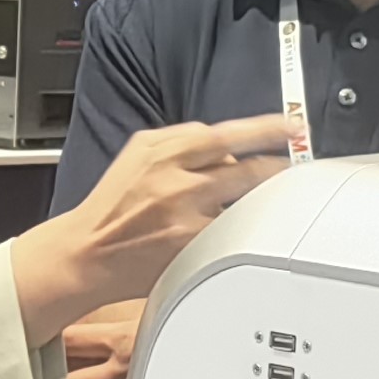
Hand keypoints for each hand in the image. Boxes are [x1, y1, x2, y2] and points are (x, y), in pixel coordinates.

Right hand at [10, 117, 290, 343]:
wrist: (86, 252)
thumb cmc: (114, 204)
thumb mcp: (140, 155)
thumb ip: (182, 143)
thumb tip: (230, 146)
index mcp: (162, 151)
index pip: (226, 134)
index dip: (266, 129)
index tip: (291, 127)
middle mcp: (175, 182)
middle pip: (246, 169)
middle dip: (276, 168)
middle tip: (292, 168)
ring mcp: (185, 217)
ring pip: (244, 202)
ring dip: (263, 199)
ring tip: (270, 198)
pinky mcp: (191, 249)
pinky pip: (231, 233)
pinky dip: (241, 228)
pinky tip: (241, 228)